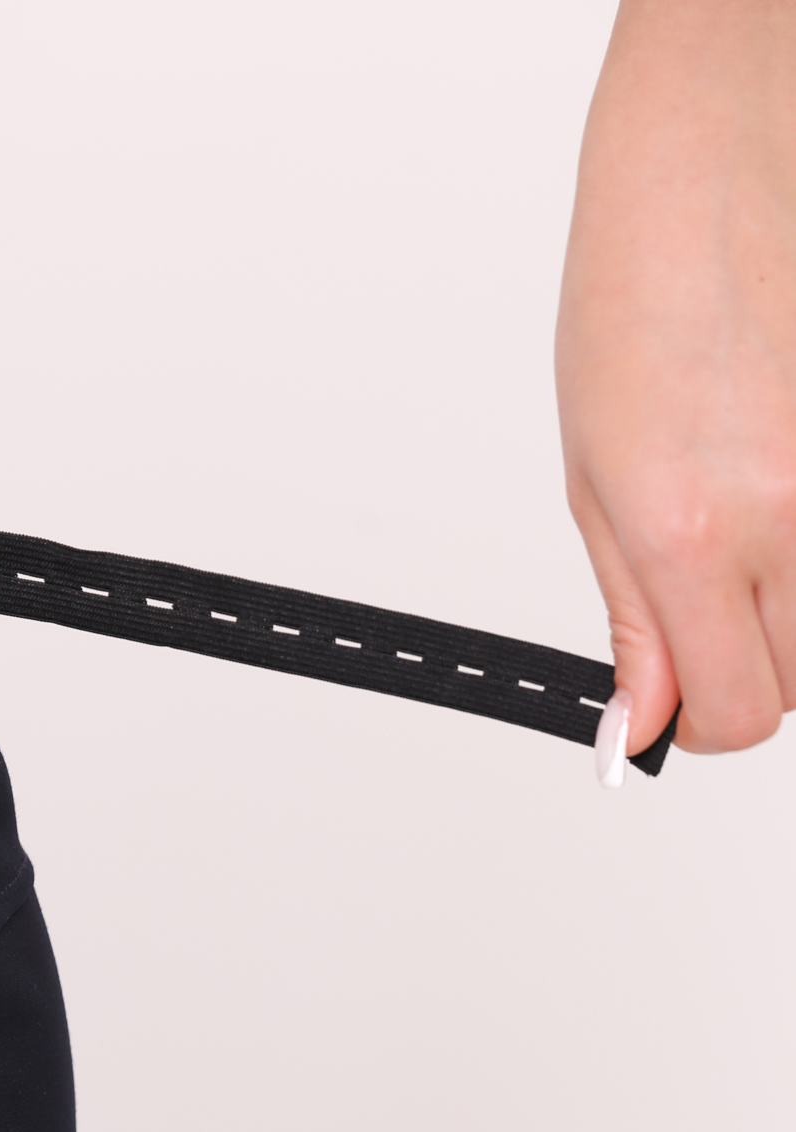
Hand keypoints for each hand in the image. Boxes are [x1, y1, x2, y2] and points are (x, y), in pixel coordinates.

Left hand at [556, 0, 795, 777]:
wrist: (708, 168)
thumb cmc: (638, 298)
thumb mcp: (596, 482)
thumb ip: (634, 618)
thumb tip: (644, 721)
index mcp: (694, 531)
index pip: (739, 713)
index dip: (705, 718)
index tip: (683, 693)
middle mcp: (792, 511)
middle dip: (750, 656)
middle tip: (712, 583)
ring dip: (794, 599)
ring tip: (751, 509)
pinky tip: (784, 466)